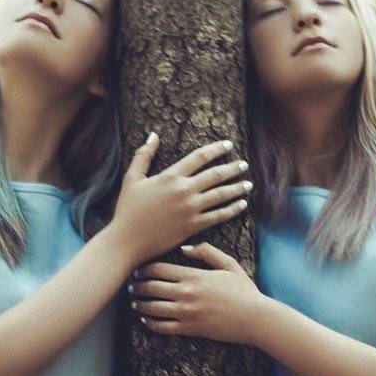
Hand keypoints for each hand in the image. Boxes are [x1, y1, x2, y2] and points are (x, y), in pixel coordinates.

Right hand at [107, 133, 252, 263]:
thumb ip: (143, 155)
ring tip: (248, 184)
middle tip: (244, 164)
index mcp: (170, 176)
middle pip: (215, 174)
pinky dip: (232, 209)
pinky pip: (218, 216)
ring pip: (221, 195)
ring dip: (237, 188)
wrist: (127, 240)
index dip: (216, 149)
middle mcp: (184, 190)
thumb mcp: (132, 178)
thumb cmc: (127, 209)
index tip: (228, 145)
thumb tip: (153, 135)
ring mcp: (190, 209)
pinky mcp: (192, 226)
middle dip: (233, 168)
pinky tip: (242, 205)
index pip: (199, 157)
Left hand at [131, 242, 267, 344]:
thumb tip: (184, 249)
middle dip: (138, 286)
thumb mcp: (228, 264)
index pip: (159, 269)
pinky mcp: (190, 329)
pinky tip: (146, 319)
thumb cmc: (243, 290)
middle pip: (152, 287)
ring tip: (135, 302)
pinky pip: (163, 327)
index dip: (144, 269)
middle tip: (132, 286)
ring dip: (140, 304)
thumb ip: (206, 252)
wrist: (254, 317)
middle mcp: (187, 293)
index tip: (139, 270)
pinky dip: (150, 323)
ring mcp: (187, 312)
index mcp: (194, 275)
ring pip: (153, 308)